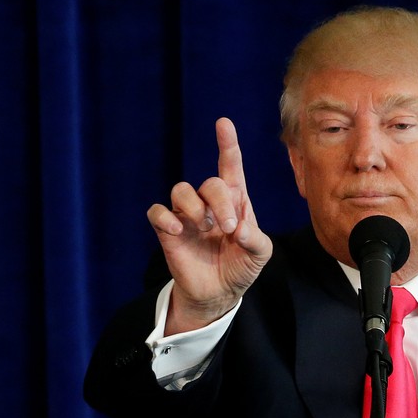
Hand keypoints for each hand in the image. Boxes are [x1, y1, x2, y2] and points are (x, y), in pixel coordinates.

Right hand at [147, 117, 272, 334]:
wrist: (219, 293)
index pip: (230, 166)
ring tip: (204, 228)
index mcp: (235, 201)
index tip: (223, 123)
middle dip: (220, 203)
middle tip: (227, 228)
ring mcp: (187, 216)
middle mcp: (209, 203)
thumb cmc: (241, 266)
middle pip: (209, 183)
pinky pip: (157, 212)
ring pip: (181, 190)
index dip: (227, 144)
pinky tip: (177, 230)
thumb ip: (256, 240)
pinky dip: (164, 217)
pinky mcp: (168, 231)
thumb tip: (238, 229)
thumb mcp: (260, 254)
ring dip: (195, 207)